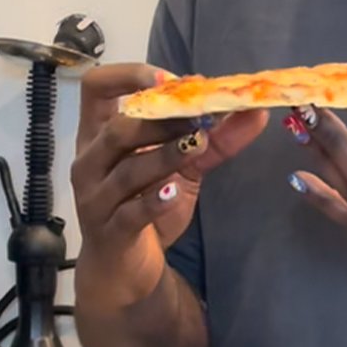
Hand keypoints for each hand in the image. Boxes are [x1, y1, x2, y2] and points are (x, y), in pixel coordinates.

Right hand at [71, 64, 266, 307]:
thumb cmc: (145, 206)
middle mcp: (90, 162)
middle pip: (117, 127)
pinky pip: (130, 212)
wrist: (125, 270)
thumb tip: (255, 111)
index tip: (170, 79)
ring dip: (164, 153)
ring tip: (197, 144)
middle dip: (160, 117)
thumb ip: (215, 140)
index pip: (97, 87)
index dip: (130, 75)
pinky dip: (154, 200)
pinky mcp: (109, 232)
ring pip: (126, 168)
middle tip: (199, 114)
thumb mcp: (183, 168)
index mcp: (99, 135)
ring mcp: (96, 198)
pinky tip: (175, 192)